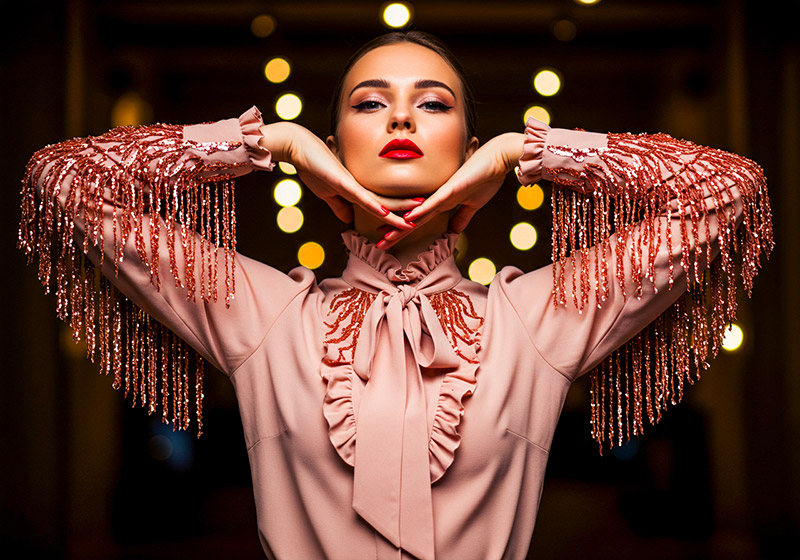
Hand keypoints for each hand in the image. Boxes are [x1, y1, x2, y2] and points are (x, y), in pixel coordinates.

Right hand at [259, 122, 414, 230]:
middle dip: (405, 214)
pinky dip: (376, 207)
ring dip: (398, 211)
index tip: (410, 222)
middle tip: (424, 221)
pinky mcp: (343, 182)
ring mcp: (353, 184)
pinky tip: (388, 214)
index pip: (381, 205)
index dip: (396, 214)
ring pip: (381, 202)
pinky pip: (363, 197)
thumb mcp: (327, 192)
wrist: (298, 147)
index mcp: (358, 189)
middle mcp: (360, 186)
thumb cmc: (312, 166)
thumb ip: (339, 206)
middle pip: (388, 203)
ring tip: (416, 219)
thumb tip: (349, 220)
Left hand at [377, 132, 524, 249]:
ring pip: (417, 212)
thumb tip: (454, 232)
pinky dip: (420, 211)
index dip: (402, 230)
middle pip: (411, 218)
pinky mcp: (451, 188)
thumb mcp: (473, 205)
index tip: (388, 239)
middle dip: (395, 232)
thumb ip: (461, 217)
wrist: (498, 159)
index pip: (418, 219)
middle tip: (379, 244)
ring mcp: (443, 193)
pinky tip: (407, 220)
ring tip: (385, 236)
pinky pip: (433, 202)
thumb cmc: (486, 178)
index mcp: (441, 202)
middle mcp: (437, 198)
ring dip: (401, 225)